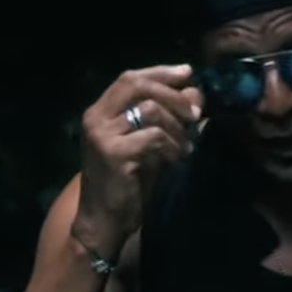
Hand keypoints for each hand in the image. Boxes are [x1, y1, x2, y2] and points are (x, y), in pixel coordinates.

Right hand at [73, 65, 201, 245]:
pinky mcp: (112, 153)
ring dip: (177, 126)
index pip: (130, 77)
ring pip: (151, 110)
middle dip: (173, 95)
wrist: (106, 220)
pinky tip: (177, 159)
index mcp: (100, 111)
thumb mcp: (152, 143)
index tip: (188, 73)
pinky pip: (154, 136)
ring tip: (186, 145)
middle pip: (138, 86)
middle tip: (195, 114)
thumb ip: (169, 117)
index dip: (161, 72)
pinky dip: (172, 146)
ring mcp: (101, 135)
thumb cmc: (129, 182)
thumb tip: (195, 93)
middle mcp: (96, 118)